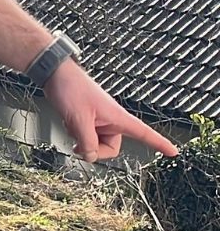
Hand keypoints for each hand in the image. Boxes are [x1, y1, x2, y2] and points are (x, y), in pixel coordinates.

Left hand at [43, 59, 178, 161]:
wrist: (54, 73)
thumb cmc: (71, 88)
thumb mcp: (79, 119)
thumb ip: (87, 142)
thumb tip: (90, 157)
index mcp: (117, 117)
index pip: (144, 133)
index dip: (160, 144)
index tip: (174, 152)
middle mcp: (111, 120)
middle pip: (110, 148)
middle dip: (93, 148)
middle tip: (78, 142)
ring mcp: (98, 119)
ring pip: (95, 143)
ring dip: (82, 138)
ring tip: (72, 123)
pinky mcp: (87, 118)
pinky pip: (85, 135)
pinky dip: (75, 132)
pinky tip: (68, 121)